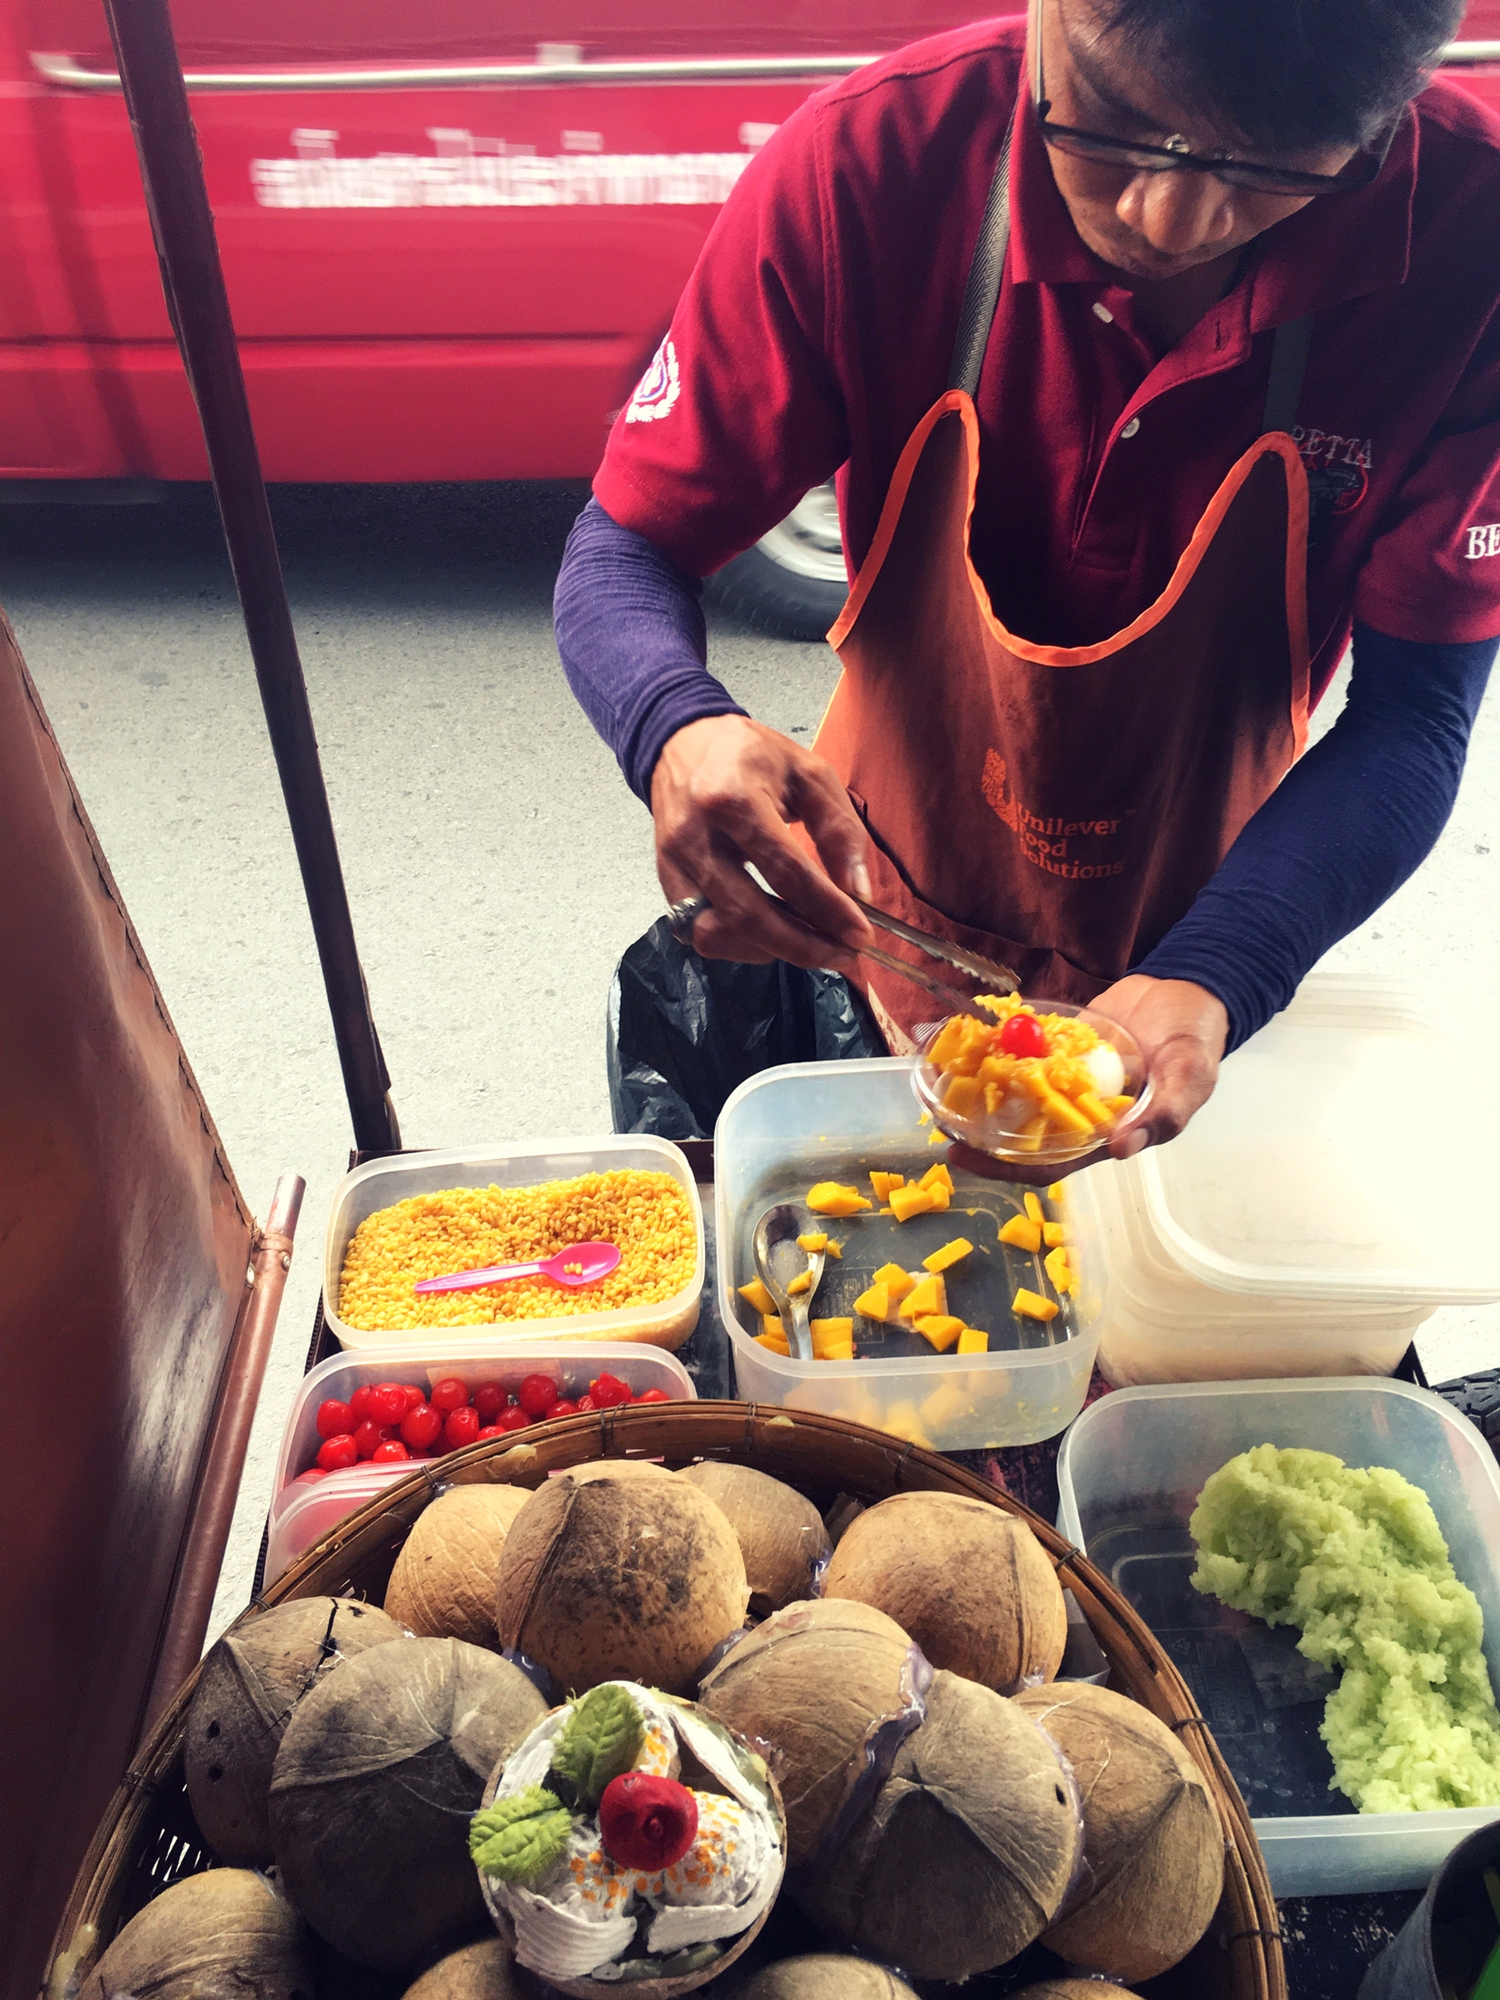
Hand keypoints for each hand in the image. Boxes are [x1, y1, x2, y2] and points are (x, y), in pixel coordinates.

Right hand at [651, 715, 874, 971]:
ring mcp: (674, 864)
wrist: (683, 744)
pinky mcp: (666, 881)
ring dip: (771, 950)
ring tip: (811, 944)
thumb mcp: (809, 774)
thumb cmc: (753, 757)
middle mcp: (696, 837)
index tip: (862, 936)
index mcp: (734, 800)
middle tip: (844, 955)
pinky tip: (772, 936)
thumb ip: (840, 830)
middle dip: (804, 946)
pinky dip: (739, 945)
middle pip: (750, 915)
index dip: (829, 911)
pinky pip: (699, 933)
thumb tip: (859, 895)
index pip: (787, 872)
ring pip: (719, 933)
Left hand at [948, 975, 1229, 1184]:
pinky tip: (969, 1043)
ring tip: (941, 1086)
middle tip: (939, 1124)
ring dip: (983, 1092)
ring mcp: (1067, 1078)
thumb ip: (1164, 1113)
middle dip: (982, 1134)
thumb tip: (1121, 1148)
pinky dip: (1000, 1050)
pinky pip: (1026, 1054)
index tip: (969, 1159)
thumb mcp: (1190, 1077)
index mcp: (1107, 1133)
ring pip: (1018, 1094)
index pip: (1051, 1164)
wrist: (1188, 990)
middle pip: (1023, 1134)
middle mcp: (1080, 1111)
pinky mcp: (1060, 1047)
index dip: (1008, 1168)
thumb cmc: (1196, 1041)